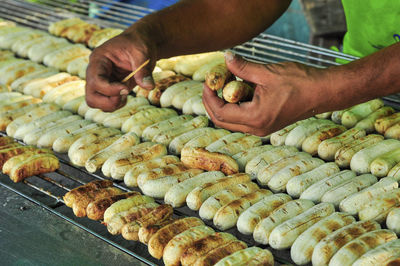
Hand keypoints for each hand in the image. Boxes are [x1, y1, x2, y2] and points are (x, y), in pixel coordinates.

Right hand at [85, 26, 156, 111]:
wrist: (140, 44)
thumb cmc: (139, 44)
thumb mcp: (142, 53)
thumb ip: (143, 70)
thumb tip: (148, 87)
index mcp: (99, 58)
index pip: (95, 81)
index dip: (110, 90)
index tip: (126, 88)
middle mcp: (95, 71)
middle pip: (91, 97)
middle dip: (108, 102)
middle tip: (125, 95)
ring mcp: (99, 81)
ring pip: (95, 102)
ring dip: (112, 105)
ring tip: (126, 95)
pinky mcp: (107, 88)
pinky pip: (105, 103)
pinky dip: (115, 105)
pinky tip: (125, 96)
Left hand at [203, 52, 328, 135]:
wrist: (323, 92)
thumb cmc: (300, 82)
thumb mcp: (267, 72)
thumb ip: (243, 67)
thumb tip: (225, 58)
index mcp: (255, 118)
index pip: (220, 113)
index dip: (209, 97)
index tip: (207, 82)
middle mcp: (257, 128)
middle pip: (222, 120)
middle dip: (213, 102)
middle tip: (212, 84)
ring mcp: (262, 128)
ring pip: (231, 121)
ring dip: (224, 104)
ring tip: (226, 83)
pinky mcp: (266, 124)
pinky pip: (242, 119)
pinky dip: (236, 106)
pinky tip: (240, 89)